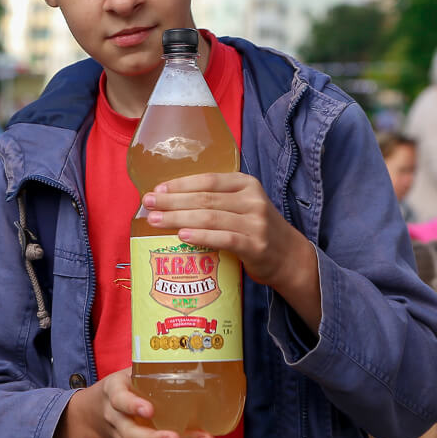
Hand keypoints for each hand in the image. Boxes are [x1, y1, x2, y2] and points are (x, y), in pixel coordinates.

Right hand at [53, 368, 215, 437]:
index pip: (120, 401)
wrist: (92, 417)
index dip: (133, 405)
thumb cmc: (118, 390)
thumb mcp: (123, 376)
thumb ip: (144, 368)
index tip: (149, 410)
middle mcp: (117, 421)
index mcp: (113, 395)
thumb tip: (181, 347)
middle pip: (133, 434)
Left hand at [143, 172, 304, 287]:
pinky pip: (223, 239)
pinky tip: (181, 236)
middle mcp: (252, 200)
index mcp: (246, 184)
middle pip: (205, 198)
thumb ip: (217, 199)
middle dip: (172, 201)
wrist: (288, 256)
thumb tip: (171, 198)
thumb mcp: (242, 205)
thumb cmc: (256, 228)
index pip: (208, 180)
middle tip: (148, 204)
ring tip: (156, 221)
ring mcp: (256, 223)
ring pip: (210, 217)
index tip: (157, 189)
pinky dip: (200, 236)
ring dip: (179, 219)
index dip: (180, 184)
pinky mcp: (256, 246)